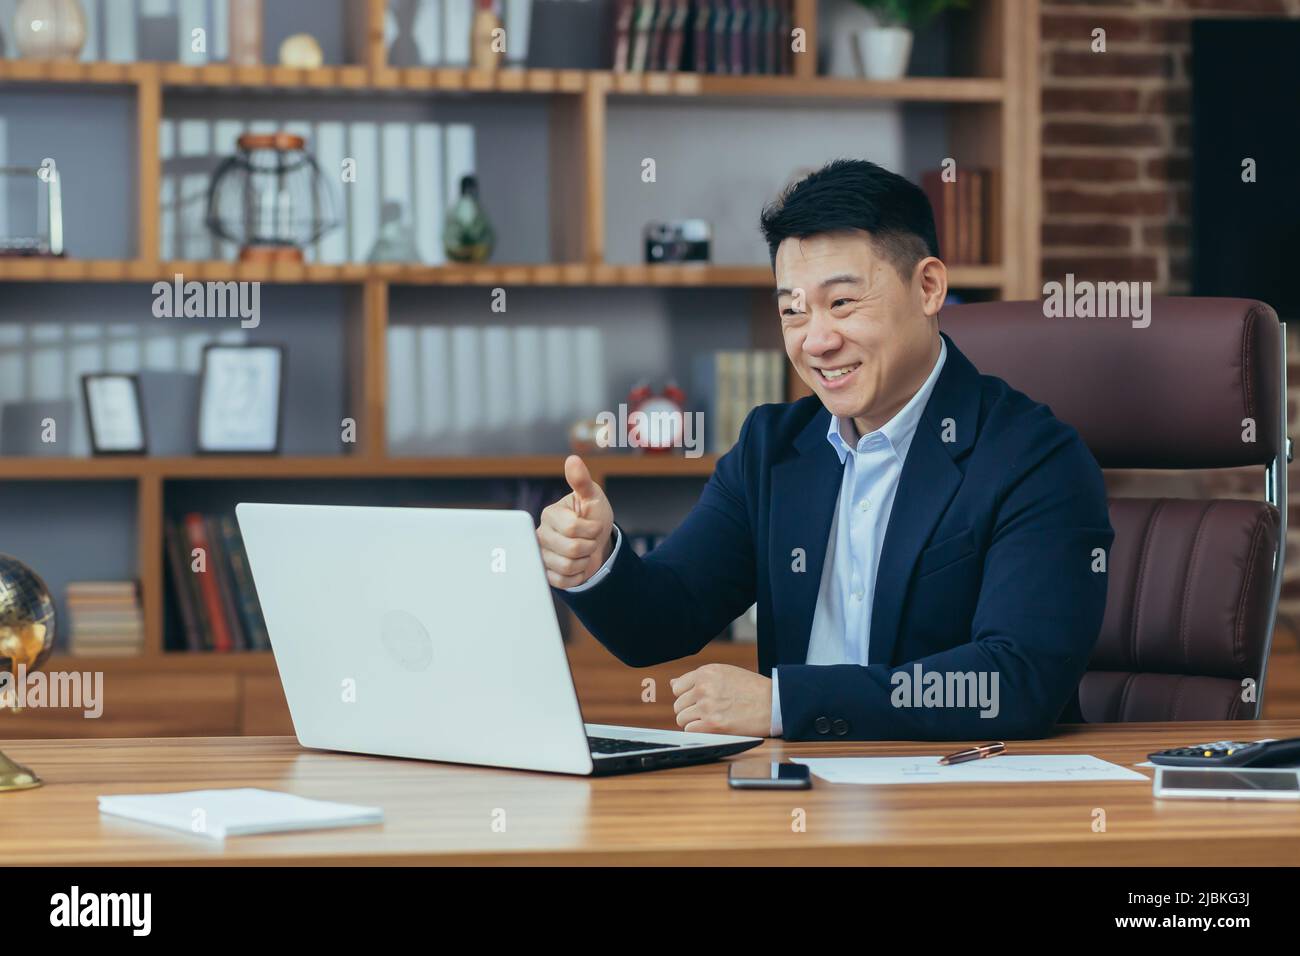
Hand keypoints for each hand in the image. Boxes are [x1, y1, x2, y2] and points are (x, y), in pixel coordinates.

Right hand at [536, 454, 615, 587]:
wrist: (597, 542)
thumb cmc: (593, 516)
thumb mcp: (592, 497)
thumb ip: (582, 481)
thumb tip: (572, 459)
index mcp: (549, 514)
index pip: (573, 528)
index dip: (592, 529)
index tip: (594, 525)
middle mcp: (540, 534)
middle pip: (572, 549)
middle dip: (590, 546)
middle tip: (589, 540)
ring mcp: (541, 555)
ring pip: (568, 566)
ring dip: (584, 561)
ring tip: (583, 552)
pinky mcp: (545, 574)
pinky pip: (563, 582)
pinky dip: (577, 576)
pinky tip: (577, 565)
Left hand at [671, 664, 771, 736]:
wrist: (773, 703)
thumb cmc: (752, 689)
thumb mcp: (724, 673)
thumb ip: (698, 679)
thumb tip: (673, 683)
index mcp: (706, 672)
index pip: (677, 688)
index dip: (687, 696)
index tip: (697, 701)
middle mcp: (704, 688)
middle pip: (678, 705)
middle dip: (690, 710)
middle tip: (707, 712)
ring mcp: (707, 706)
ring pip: (682, 719)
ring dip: (693, 722)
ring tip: (711, 719)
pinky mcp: (713, 725)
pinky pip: (689, 730)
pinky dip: (698, 731)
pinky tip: (712, 727)